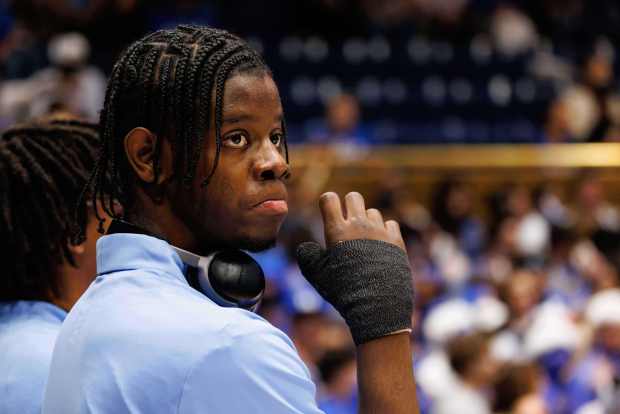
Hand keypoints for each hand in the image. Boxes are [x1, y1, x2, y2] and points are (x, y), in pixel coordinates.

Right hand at [296, 191, 412, 344]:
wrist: (376, 305)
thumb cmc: (343, 291)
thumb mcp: (317, 275)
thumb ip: (307, 257)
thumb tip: (307, 247)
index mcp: (337, 230)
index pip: (329, 199)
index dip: (327, 203)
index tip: (328, 212)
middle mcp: (359, 225)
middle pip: (354, 197)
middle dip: (348, 206)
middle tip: (347, 223)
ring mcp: (380, 231)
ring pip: (372, 212)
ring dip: (367, 221)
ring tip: (364, 241)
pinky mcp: (396, 241)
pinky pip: (390, 224)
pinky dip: (385, 231)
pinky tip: (381, 246)